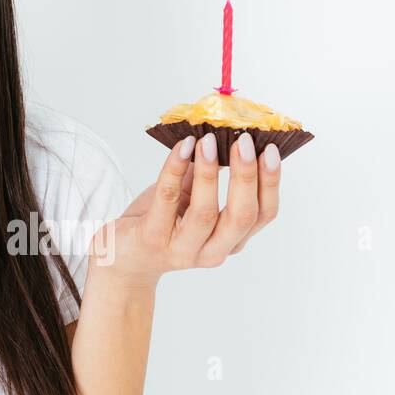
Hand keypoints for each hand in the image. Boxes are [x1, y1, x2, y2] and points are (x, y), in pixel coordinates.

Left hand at [85, 131, 282, 292]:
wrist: (123, 258)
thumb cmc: (162, 222)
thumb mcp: (192, 201)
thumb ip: (209, 177)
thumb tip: (223, 136)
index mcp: (231, 240)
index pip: (263, 215)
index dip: (271, 183)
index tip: (271, 150)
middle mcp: (212, 251)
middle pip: (241, 216)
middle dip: (246, 176)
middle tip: (245, 141)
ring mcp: (182, 249)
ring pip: (205, 212)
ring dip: (209, 173)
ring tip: (208, 141)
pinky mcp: (152, 239)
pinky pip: (167, 200)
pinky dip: (174, 170)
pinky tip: (181, 148)